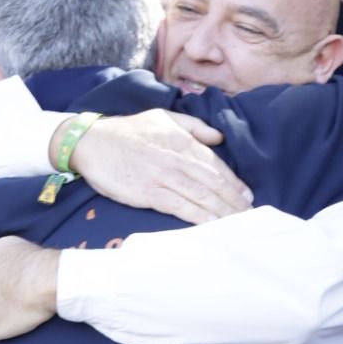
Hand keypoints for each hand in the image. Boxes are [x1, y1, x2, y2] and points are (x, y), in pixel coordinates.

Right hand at [57, 109, 252, 224]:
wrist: (92, 143)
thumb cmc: (128, 131)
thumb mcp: (162, 117)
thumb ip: (193, 127)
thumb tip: (219, 138)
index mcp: (182, 140)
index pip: (216, 164)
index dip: (234, 182)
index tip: (247, 195)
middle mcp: (177, 158)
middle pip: (213, 183)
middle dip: (234, 201)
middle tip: (250, 215)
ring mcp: (163, 177)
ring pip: (201, 196)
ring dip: (223, 212)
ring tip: (239, 223)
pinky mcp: (149, 193)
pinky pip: (181, 208)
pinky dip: (200, 218)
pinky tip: (213, 226)